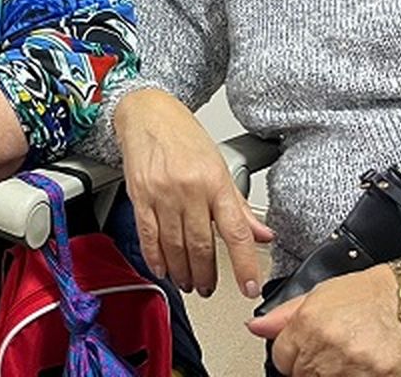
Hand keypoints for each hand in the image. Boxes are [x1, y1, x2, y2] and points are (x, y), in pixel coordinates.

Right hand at [115, 88, 273, 296]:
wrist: (147, 112)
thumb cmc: (183, 135)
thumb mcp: (219, 165)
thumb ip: (238, 205)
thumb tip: (261, 234)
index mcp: (214, 181)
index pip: (235, 231)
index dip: (245, 264)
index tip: (249, 287)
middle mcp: (189, 188)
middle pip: (201, 244)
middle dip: (207, 274)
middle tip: (209, 288)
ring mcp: (162, 193)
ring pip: (174, 245)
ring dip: (182, 271)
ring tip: (188, 282)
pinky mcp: (139, 195)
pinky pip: (148, 234)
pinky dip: (155, 257)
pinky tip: (162, 268)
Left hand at [251, 268, 400, 375]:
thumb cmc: (373, 294)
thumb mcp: (321, 293)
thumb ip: (285, 315)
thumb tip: (256, 327)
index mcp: (309, 324)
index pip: (281, 359)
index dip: (291, 356)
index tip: (302, 353)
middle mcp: (328, 348)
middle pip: (302, 375)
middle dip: (311, 367)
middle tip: (332, 354)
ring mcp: (354, 368)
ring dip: (334, 373)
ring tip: (350, 359)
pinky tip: (364, 368)